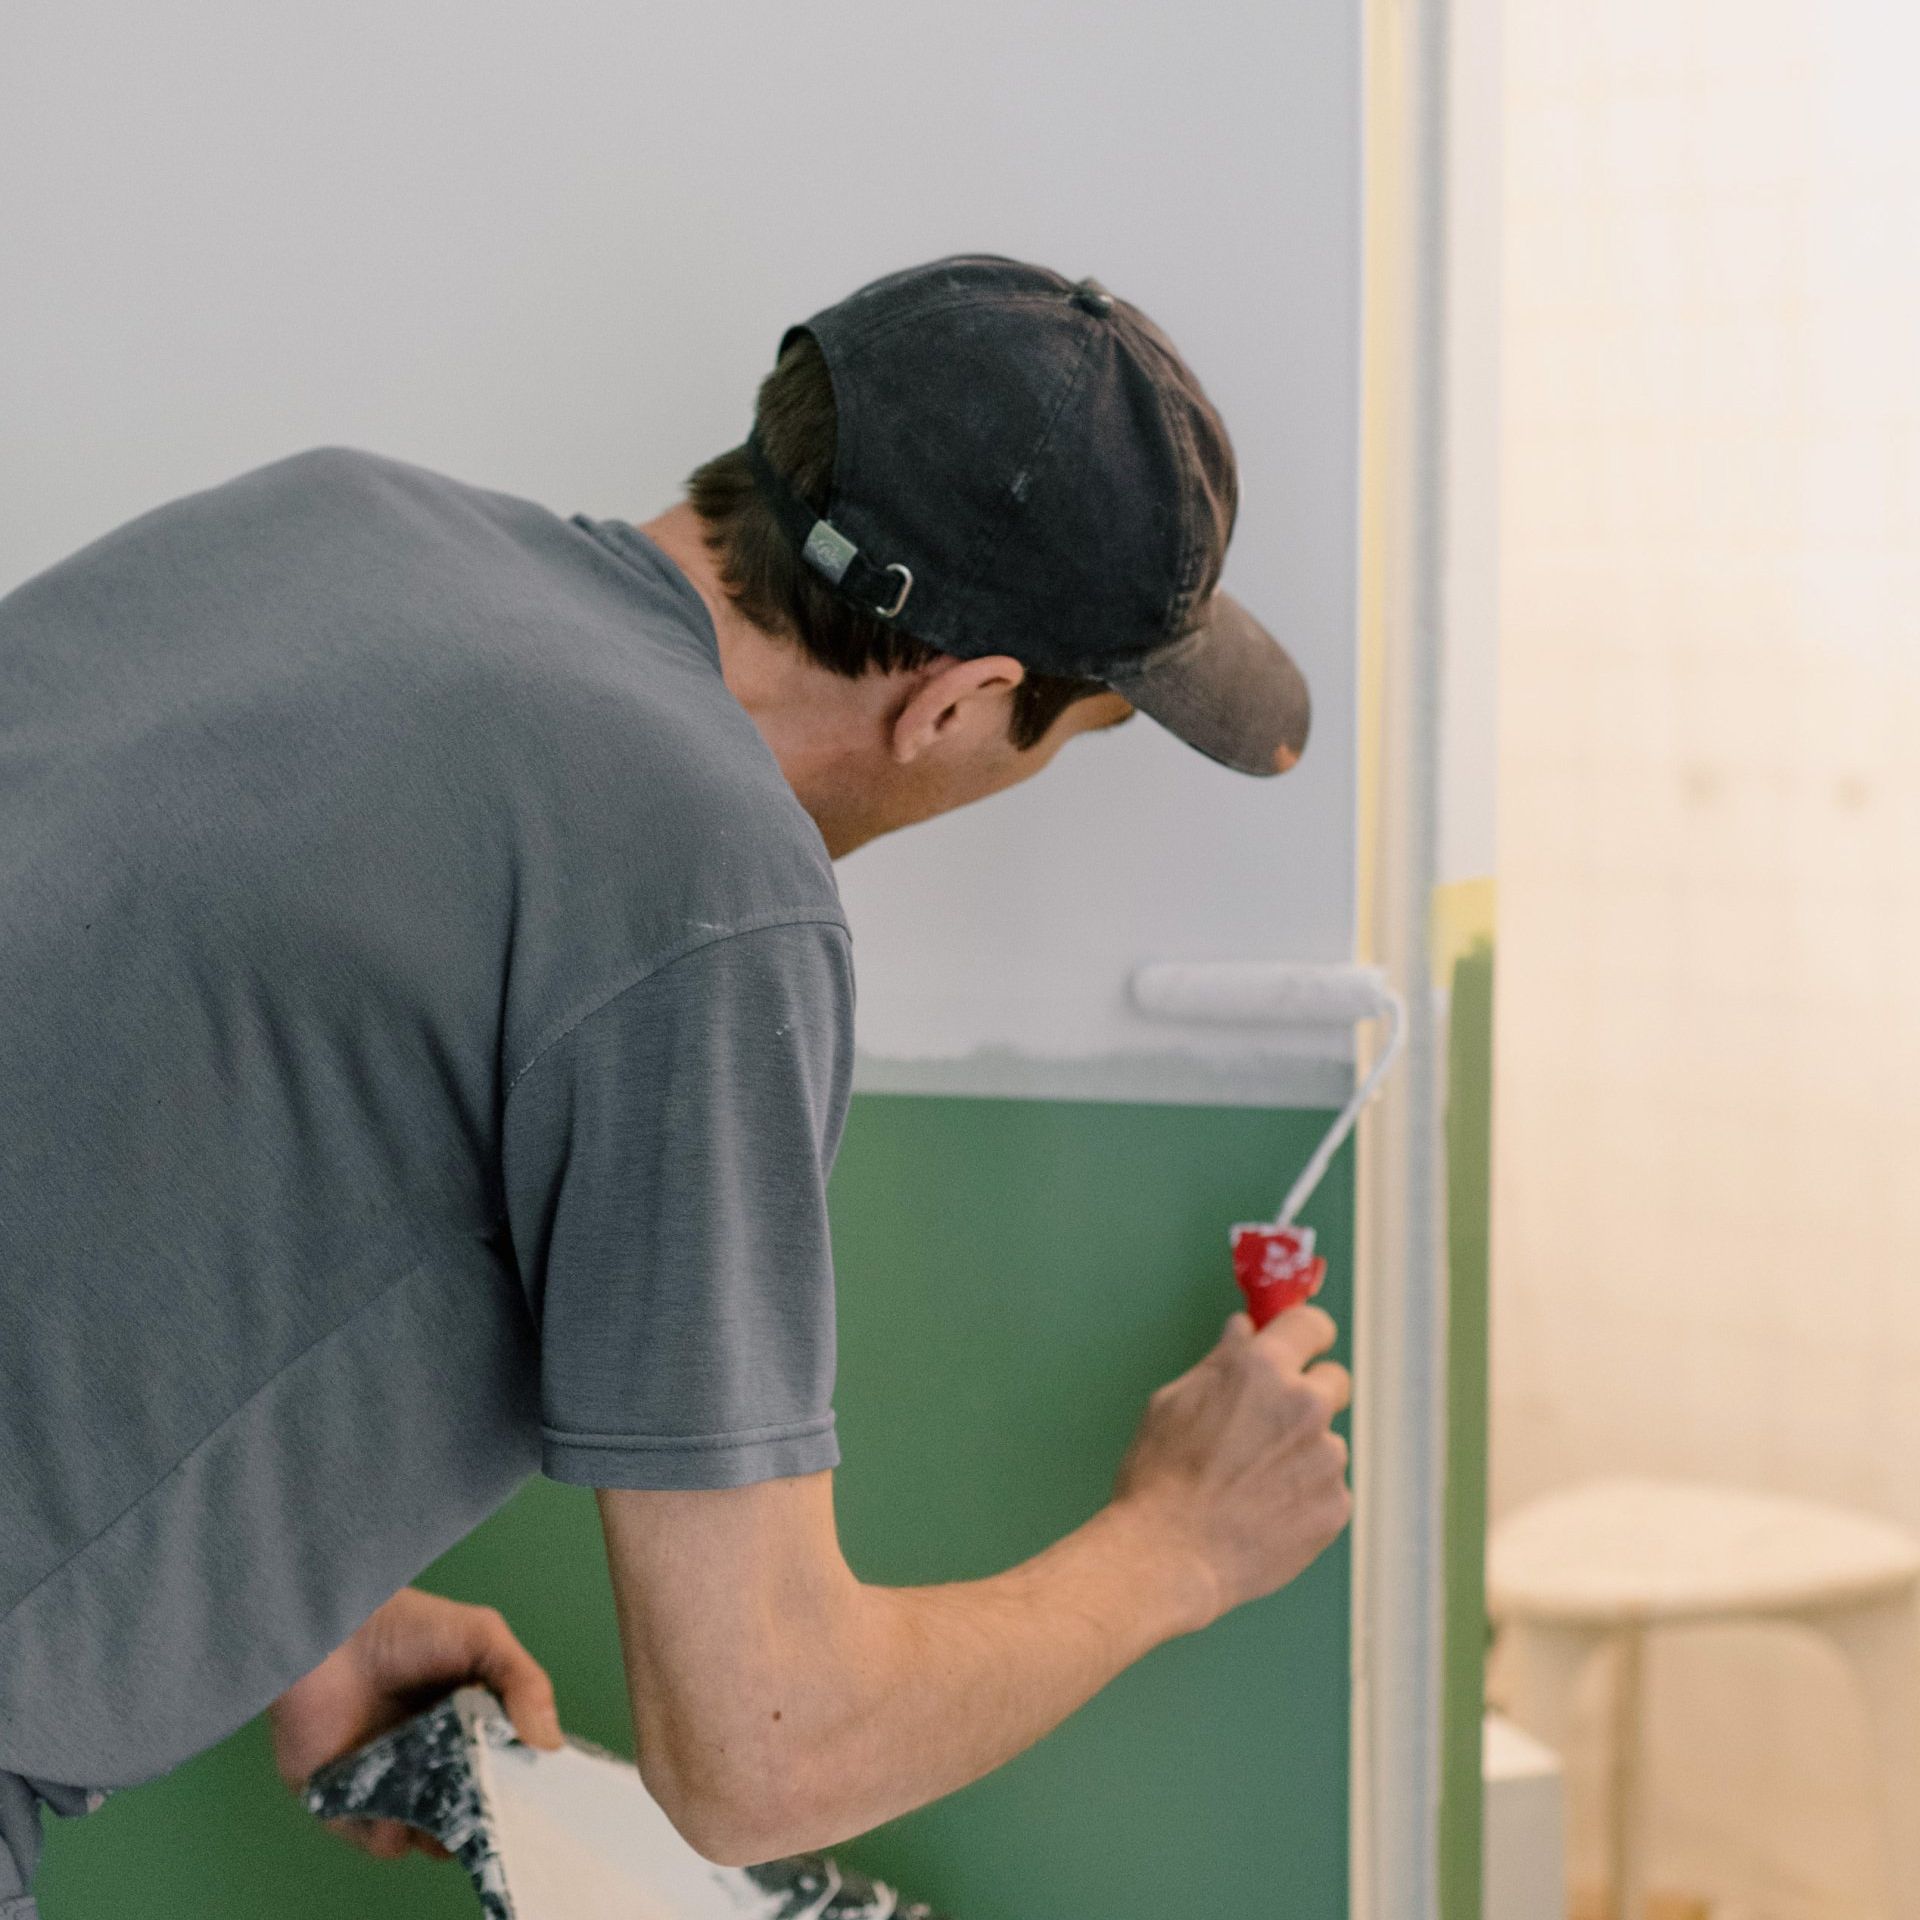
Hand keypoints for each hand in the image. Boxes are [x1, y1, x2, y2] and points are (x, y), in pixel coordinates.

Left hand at [268, 1586, 563, 1860]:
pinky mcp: (345, 1800)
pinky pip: (373, 1837)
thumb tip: (550, 1743)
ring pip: (425, 1834)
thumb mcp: (483, 1637)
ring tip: (445, 1817)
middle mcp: (431, 1761)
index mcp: (469, 1728)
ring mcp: (389, 1783)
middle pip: (467, 1810)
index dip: (519, 1789)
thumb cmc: (406, 1625)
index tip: (534, 1799)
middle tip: (491, 1814)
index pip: (502, 1773)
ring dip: (438, 1836)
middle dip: (482, 1820)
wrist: (333, 1629)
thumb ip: (524, 1682)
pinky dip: (389, 1837)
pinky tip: (398, 1818)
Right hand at [1110, 1305, 1351, 1630]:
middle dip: (1308, 1394)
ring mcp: (1326, 1458)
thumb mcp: (1173, 1401)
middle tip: (1270, 1424)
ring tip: (1253, 1486)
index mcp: (1262, 1369)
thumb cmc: (1160, 1475)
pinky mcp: (1335, 1506)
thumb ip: (1221, 1361)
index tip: (1303, 1345)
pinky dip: (1303, 1498)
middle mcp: (1305, 1405)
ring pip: (1326, 1442)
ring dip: (1302, 1454)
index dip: (1307, 1334)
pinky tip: (1264, 1515)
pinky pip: (1326, 1489)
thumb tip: (1245, 1330)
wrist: (1170, 1555)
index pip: (1312, 1325)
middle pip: (1333, 1381)